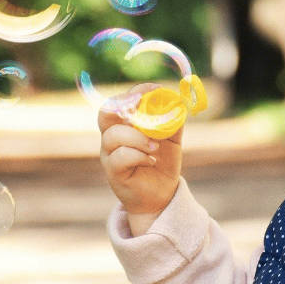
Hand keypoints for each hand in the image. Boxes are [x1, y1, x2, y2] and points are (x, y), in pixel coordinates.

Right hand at [98, 83, 182, 216]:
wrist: (161, 194)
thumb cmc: (162, 162)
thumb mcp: (172, 139)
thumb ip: (173, 120)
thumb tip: (178, 102)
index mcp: (124, 124)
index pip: (121, 101)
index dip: (135, 91)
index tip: (156, 89)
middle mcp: (112, 136)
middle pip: (105, 113)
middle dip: (124, 106)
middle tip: (142, 106)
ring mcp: (110, 154)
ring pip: (113, 136)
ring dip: (137, 137)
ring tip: (155, 146)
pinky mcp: (113, 172)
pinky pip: (119, 157)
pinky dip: (138, 155)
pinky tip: (151, 160)